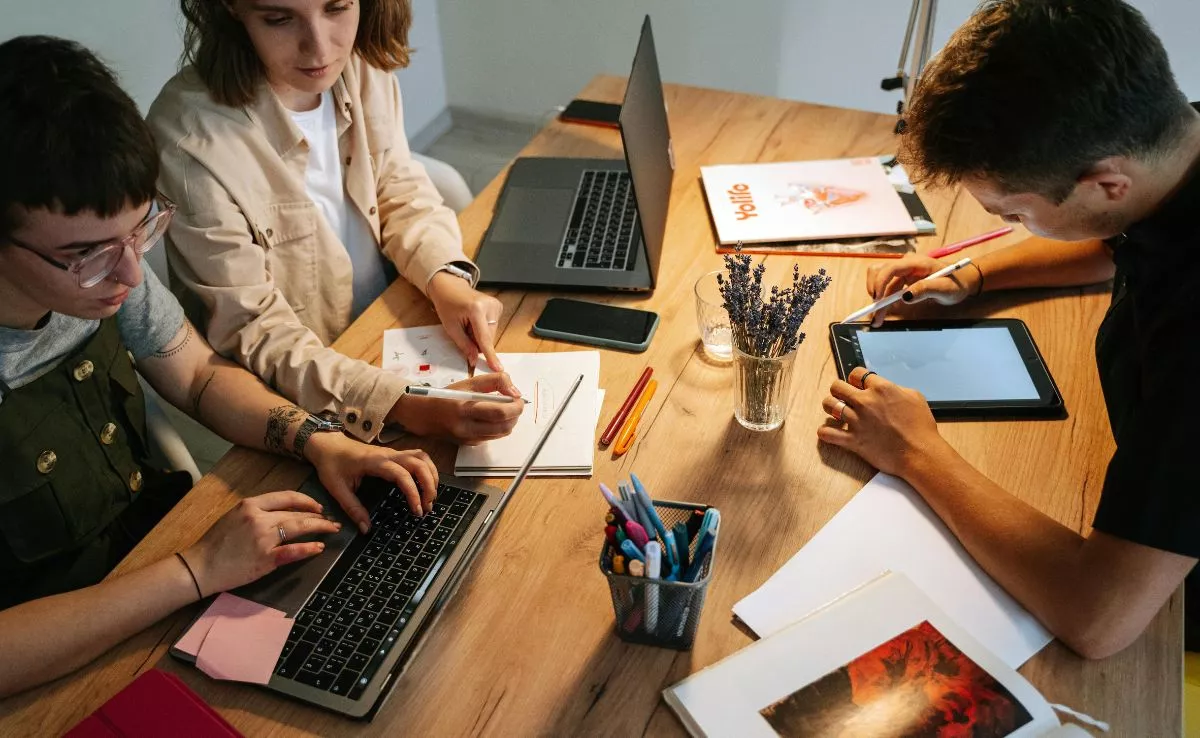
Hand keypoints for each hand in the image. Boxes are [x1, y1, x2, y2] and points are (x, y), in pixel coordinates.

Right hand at [182, 491, 339, 596]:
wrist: (200, 566)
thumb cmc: (215, 543)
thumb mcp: (233, 517)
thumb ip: (256, 512)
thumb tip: (279, 512)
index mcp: (250, 505)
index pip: (286, 497)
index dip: (306, 501)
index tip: (317, 506)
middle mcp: (258, 518)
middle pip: (296, 513)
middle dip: (318, 516)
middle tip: (331, 520)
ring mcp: (263, 539)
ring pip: (298, 528)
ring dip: (319, 528)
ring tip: (331, 530)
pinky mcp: (265, 559)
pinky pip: (292, 551)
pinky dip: (308, 549)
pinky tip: (319, 547)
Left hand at [304, 432, 439, 526]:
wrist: (327, 444)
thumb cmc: (331, 464)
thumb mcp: (337, 489)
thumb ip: (353, 509)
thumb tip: (366, 529)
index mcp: (376, 462)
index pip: (403, 475)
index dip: (413, 493)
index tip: (416, 510)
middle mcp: (388, 454)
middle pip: (420, 463)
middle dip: (429, 485)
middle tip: (427, 507)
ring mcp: (393, 452)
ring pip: (422, 457)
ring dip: (431, 475)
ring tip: (430, 496)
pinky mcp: (393, 454)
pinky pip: (417, 457)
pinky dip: (426, 470)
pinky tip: (425, 484)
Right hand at [387, 373, 523, 444]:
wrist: (423, 415)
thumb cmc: (445, 397)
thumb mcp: (468, 383)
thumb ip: (494, 382)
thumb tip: (515, 391)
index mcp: (464, 409)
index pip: (499, 413)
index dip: (515, 407)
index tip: (519, 400)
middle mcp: (465, 428)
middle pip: (504, 427)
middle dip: (515, 416)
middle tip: (516, 405)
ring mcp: (467, 439)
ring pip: (500, 435)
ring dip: (509, 422)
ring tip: (506, 410)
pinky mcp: (469, 444)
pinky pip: (491, 438)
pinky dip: (498, 428)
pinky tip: (493, 418)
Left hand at [427, 271, 503, 371]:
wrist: (450, 287)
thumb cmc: (447, 305)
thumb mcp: (451, 327)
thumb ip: (464, 345)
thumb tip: (474, 360)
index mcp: (476, 310)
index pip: (484, 338)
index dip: (490, 355)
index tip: (498, 368)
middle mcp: (490, 306)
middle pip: (488, 337)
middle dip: (477, 341)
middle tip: (464, 331)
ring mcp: (496, 305)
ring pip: (491, 333)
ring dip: (479, 335)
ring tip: (468, 323)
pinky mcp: (498, 306)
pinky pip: (492, 327)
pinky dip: (483, 328)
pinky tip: (475, 320)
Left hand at [816, 367, 951, 476]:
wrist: (920, 454)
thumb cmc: (921, 428)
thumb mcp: (915, 397)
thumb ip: (896, 389)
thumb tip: (887, 388)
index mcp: (881, 389)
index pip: (856, 373)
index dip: (855, 379)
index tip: (855, 385)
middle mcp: (865, 402)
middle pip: (837, 386)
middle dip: (838, 390)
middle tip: (842, 397)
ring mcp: (857, 421)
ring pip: (829, 405)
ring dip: (830, 407)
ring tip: (835, 411)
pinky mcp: (853, 440)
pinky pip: (827, 433)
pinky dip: (825, 432)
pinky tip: (829, 431)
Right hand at [864, 254, 977, 325]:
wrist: (963, 281)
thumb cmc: (956, 283)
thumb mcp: (945, 288)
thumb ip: (926, 290)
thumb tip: (905, 297)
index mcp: (915, 262)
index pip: (891, 268)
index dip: (880, 282)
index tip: (878, 299)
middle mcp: (905, 264)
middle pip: (879, 273)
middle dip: (875, 293)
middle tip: (875, 313)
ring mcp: (903, 271)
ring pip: (881, 283)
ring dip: (877, 300)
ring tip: (877, 318)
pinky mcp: (902, 280)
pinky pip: (887, 289)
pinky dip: (883, 301)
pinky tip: (883, 314)